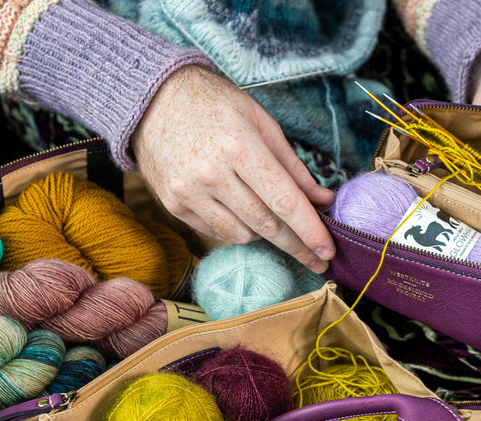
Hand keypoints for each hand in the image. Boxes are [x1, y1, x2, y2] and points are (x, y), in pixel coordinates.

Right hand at [131, 65, 335, 271]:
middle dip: (297, 246)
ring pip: (242, 235)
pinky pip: (216, 232)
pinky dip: (236, 228)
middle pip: (266, 225)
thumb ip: (292, 165)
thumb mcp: (260, 121)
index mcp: (239, 147)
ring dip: (265, 234)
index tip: (328, 252)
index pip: (284, 201)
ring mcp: (189, 192)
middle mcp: (212, 174)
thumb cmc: (213, 104)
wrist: (151, 99)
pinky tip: (241, 213)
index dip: (310, 231)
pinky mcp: (173, 204)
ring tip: (274, 222)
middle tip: (318, 261)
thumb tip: (322, 199)